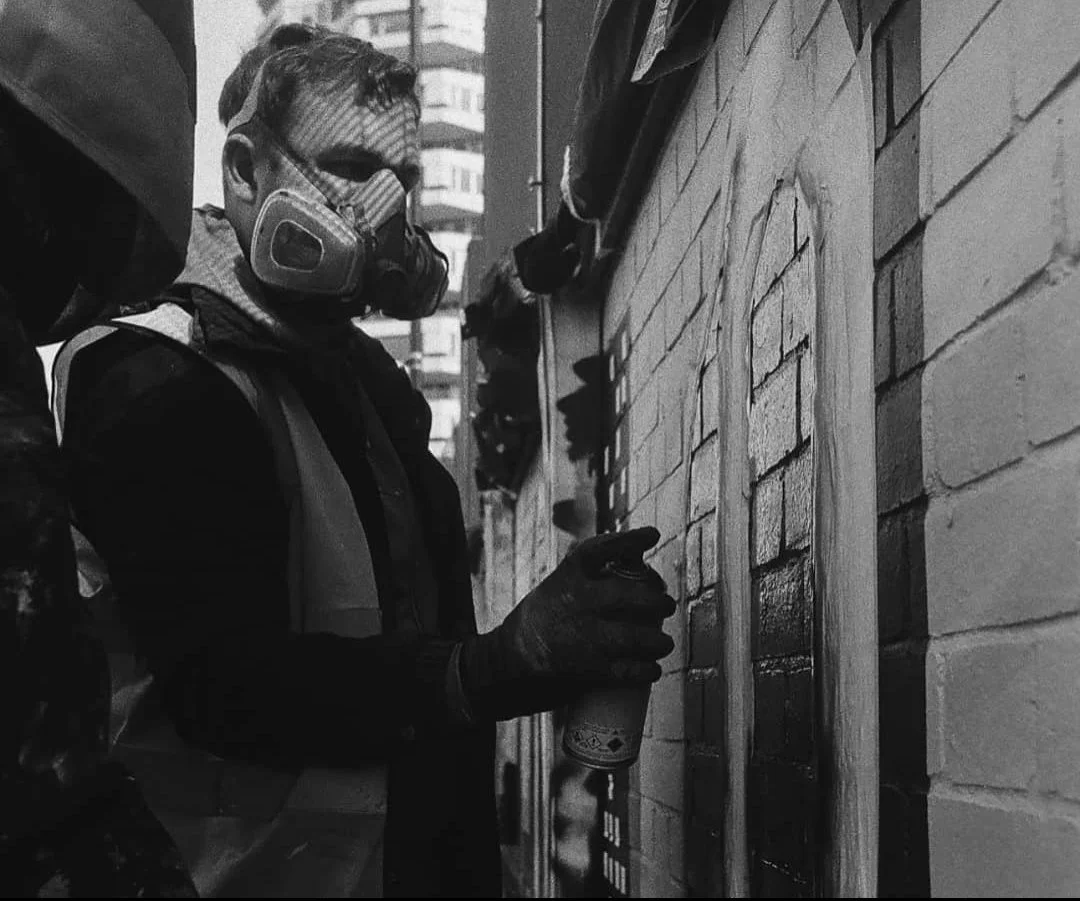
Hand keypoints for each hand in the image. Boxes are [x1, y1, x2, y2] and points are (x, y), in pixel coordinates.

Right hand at [458, 527, 676, 721]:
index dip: (630, 539)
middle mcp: (577, 602)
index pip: (602, 548)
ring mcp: (583, 636)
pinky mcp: (587, 669)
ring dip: (657, 640)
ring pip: (634, 636)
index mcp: (568, 576)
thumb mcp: (557, 587)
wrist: (506, 660)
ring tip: (665, 642)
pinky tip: (653, 668)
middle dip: (656, 601)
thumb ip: (589, 579)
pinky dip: (646, 669)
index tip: (652, 535)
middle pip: (629, 595)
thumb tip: (635, 567)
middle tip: (667, 605)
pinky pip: (627, 670)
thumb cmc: (541, 619)